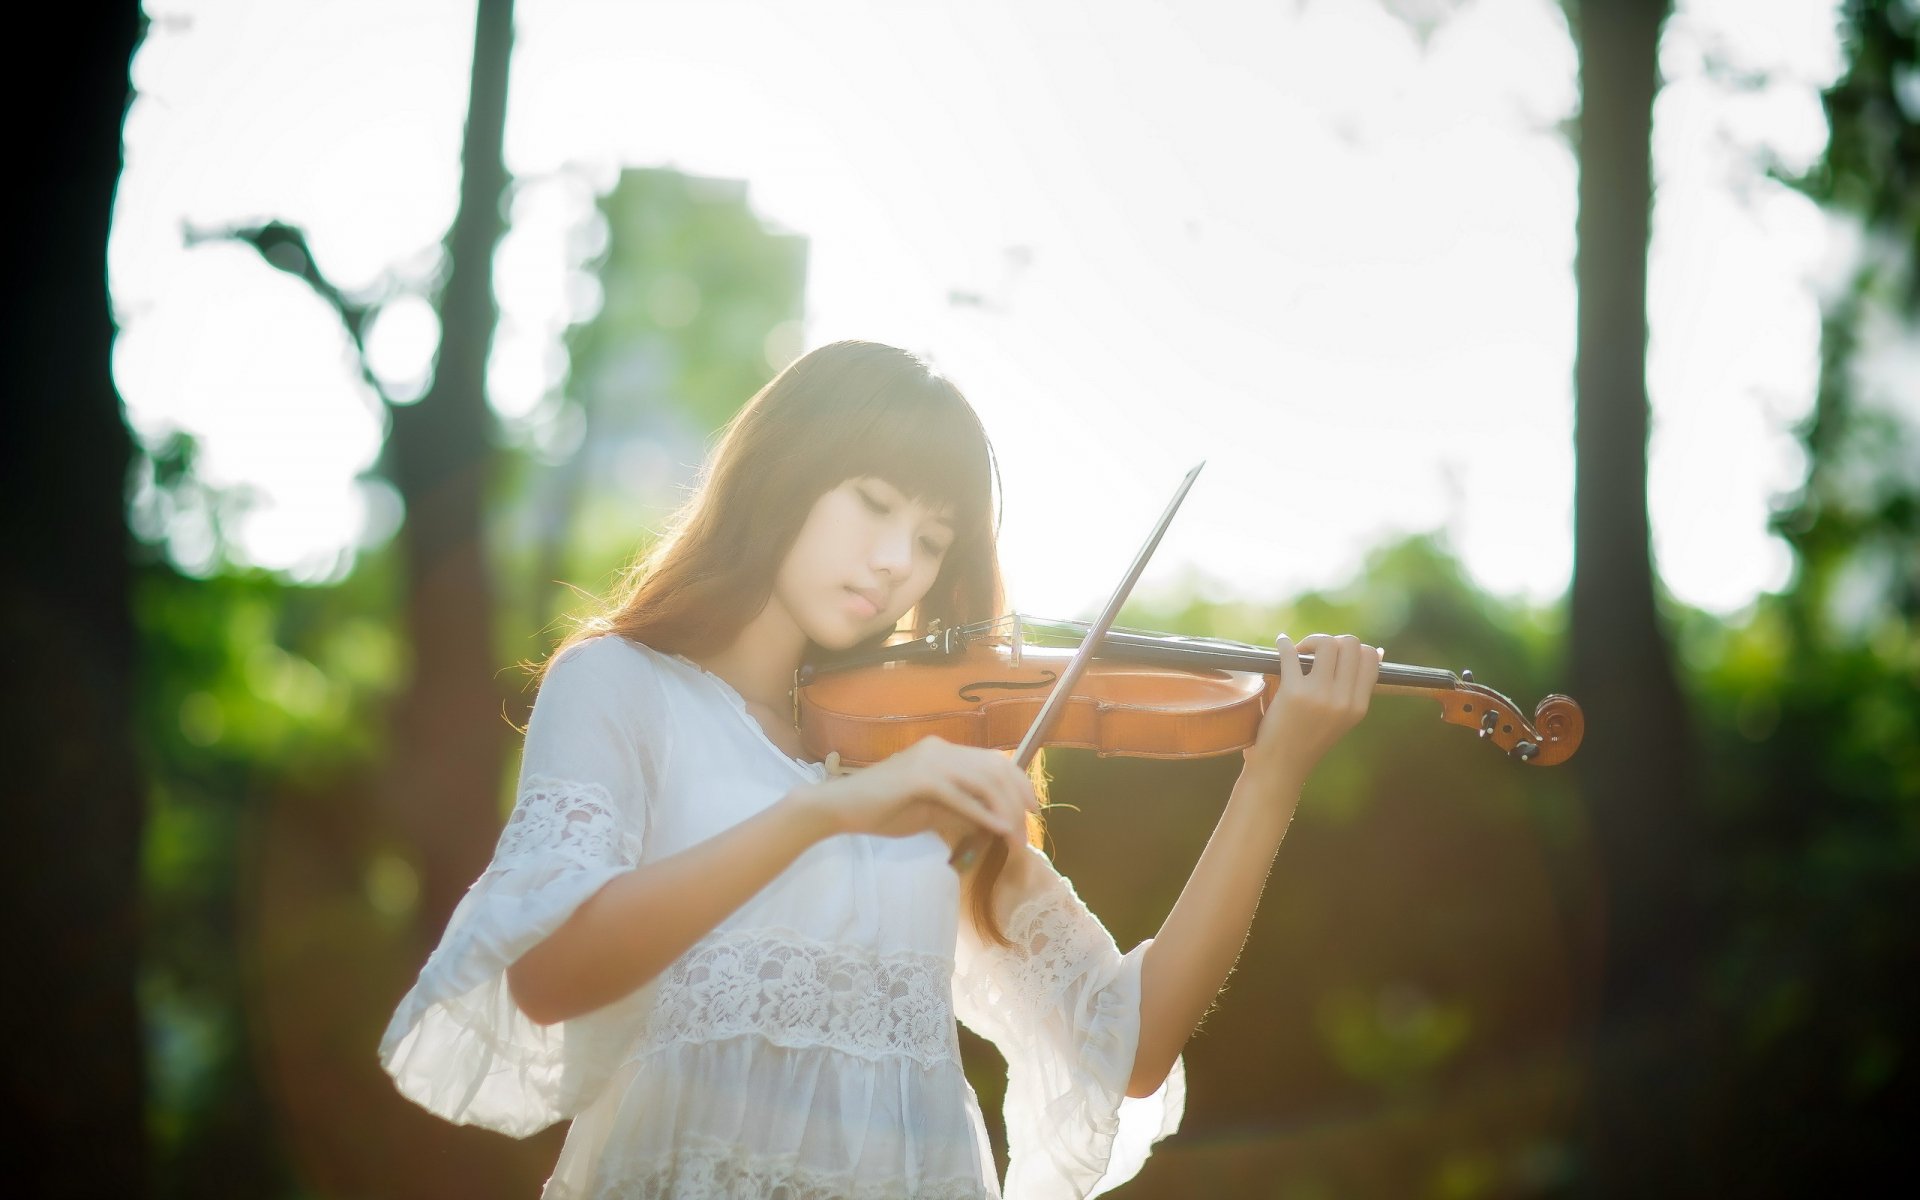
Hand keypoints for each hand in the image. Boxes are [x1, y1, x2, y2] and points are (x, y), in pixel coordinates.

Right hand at [793, 736, 1036, 854]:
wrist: (841, 808)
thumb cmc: (882, 810)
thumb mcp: (931, 810)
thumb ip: (961, 809)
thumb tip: (994, 821)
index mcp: (943, 751)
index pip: (992, 760)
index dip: (1018, 782)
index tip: (1032, 808)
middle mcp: (940, 749)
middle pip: (994, 768)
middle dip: (1017, 798)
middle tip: (1028, 828)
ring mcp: (929, 761)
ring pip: (983, 781)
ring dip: (1004, 810)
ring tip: (1014, 837)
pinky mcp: (919, 779)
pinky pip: (961, 796)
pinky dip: (983, 813)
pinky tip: (998, 829)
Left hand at [1242, 633, 1381, 786]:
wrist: (1282, 766)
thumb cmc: (1309, 739)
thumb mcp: (1343, 717)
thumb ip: (1356, 688)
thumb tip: (1379, 651)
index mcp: (1359, 706)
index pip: (1371, 657)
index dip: (1353, 649)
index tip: (1335, 657)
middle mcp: (1343, 700)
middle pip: (1350, 644)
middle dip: (1332, 641)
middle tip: (1314, 654)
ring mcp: (1319, 696)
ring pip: (1327, 643)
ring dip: (1311, 641)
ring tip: (1299, 653)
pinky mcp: (1293, 693)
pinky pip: (1291, 654)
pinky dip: (1284, 644)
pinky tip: (1282, 643)